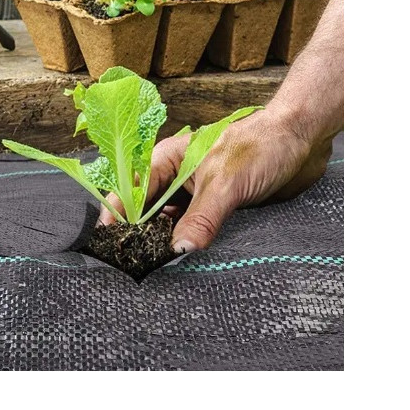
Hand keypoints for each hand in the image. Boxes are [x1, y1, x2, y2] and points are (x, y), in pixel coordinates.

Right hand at [98, 106, 332, 252]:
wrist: (301, 140)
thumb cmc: (260, 146)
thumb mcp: (225, 183)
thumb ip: (201, 217)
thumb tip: (178, 251)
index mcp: (168, 160)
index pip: (132, 191)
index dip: (118, 216)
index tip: (108, 242)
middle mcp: (177, 178)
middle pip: (148, 211)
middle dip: (139, 235)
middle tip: (132, 264)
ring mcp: (197, 195)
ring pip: (171, 224)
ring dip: (165, 244)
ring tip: (154, 269)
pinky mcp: (217, 210)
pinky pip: (196, 232)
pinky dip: (189, 246)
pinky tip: (184, 263)